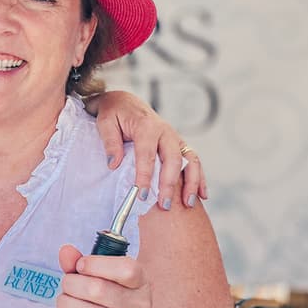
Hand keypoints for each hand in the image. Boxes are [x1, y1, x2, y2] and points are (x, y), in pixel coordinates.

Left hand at [53, 245, 156, 307]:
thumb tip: (65, 251)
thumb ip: (83, 264)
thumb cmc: (115, 305)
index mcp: (141, 283)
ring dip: (68, 306)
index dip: (97, 264)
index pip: (126, 269)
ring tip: (63, 303)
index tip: (80, 266)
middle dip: (73, 285)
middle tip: (66, 286)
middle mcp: (141, 306)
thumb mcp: (105, 281)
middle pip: (99, 290)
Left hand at [89, 90, 207, 208]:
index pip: (147, 154)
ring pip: (190, 160)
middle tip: (164, 205)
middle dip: (170, 184)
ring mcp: (175, 138)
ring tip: (187, 203)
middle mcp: (165, 131)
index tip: (142, 195)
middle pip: (173, 159)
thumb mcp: (105, 122)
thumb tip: (114, 164)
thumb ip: (110, 142)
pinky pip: (193, 161)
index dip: (145, 176)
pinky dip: (200, 177)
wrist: (125, 102)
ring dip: (191, 182)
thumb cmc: (115, 113)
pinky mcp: (179, 144)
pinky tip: (202, 194)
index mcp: (146, 126)